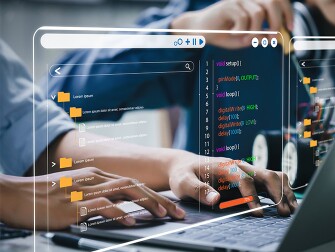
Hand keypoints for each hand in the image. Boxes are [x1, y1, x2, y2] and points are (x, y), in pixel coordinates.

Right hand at [0, 168, 184, 229]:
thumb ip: (96, 198)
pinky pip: (102, 206)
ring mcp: (83, 190)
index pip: (133, 182)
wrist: (12, 195)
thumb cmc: (41, 197)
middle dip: (160, 199)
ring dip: (148, 203)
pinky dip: (120, 213)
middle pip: (135, 185)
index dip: (155, 194)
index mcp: (94, 175)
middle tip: (177, 213)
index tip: (171, 207)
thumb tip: (120, 210)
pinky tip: (132, 222)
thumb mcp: (73, 193)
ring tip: (163, 215)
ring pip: (125, 191)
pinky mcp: (72, 204)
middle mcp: (92, 179)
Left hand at [167, 156, 297, 215]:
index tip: (258, 212)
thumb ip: (198, 190)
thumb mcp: (184, 182)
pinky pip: (273, 181)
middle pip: (267, 174)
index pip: (245, 179)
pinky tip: (288, 204)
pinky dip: (283, 191)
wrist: (186, 166)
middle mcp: (241, 166)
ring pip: (274, 176)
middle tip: (283, 212)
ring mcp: (248, 171)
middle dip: (278, 193)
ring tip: (291, 209)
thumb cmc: (185, 174)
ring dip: (285, 191)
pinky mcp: (252, 178)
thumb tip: (215, 199)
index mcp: (226, 166)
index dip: (253, 196)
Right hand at [170, 0, 293, 48]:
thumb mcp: (249, 37)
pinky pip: (244, 19)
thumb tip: (279, 34)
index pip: (278, 0)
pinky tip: (233, 34)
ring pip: (258, 13)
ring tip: (247, 39)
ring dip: (256, 31)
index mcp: (256, 3)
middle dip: (276, 22)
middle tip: (271, 38)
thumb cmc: (226, 34)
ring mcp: (238, 0)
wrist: (201, 32)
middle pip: (272, 2)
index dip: (288, 12)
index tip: (290, 28)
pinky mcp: (228, 5)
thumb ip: (263, 34)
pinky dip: (242, 31)